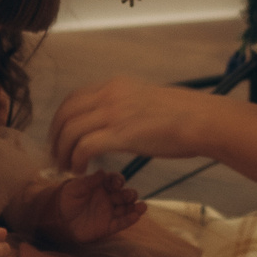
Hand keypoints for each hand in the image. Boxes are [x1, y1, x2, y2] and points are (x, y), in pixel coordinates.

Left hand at [47, 169, 142, 245]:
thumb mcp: (75, 187)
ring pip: (127, 209)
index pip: (115, 180)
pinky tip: (136, 216)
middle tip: (129, 195)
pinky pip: (122, 223)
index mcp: (102, 185)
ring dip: (136, 207)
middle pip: (125, 194)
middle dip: (130, 194)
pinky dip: (130, 220)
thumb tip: (102, 171)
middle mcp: (109, 197)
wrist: (58, 219)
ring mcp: (110, 212)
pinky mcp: (108, 226)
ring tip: (142, 207)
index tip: (116, 183)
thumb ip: (90, 181)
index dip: (118, 181)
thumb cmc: (66, 199)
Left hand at [50, 75, 246, 173]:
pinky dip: (76, 160)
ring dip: (62, 152)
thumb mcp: (145, 100)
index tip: (60, 138)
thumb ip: (125, 107)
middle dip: (55, 137)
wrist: (202, 120)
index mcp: (114, 85)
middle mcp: (109, 95)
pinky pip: (84, 147)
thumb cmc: (182, 115)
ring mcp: (113, 113)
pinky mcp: (120, 134)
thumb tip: (116, 122)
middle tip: (56, 156)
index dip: (61, 120)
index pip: (73, 99)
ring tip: (66, 167)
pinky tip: (81, 170)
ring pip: (69, 131)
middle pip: (65, 114)